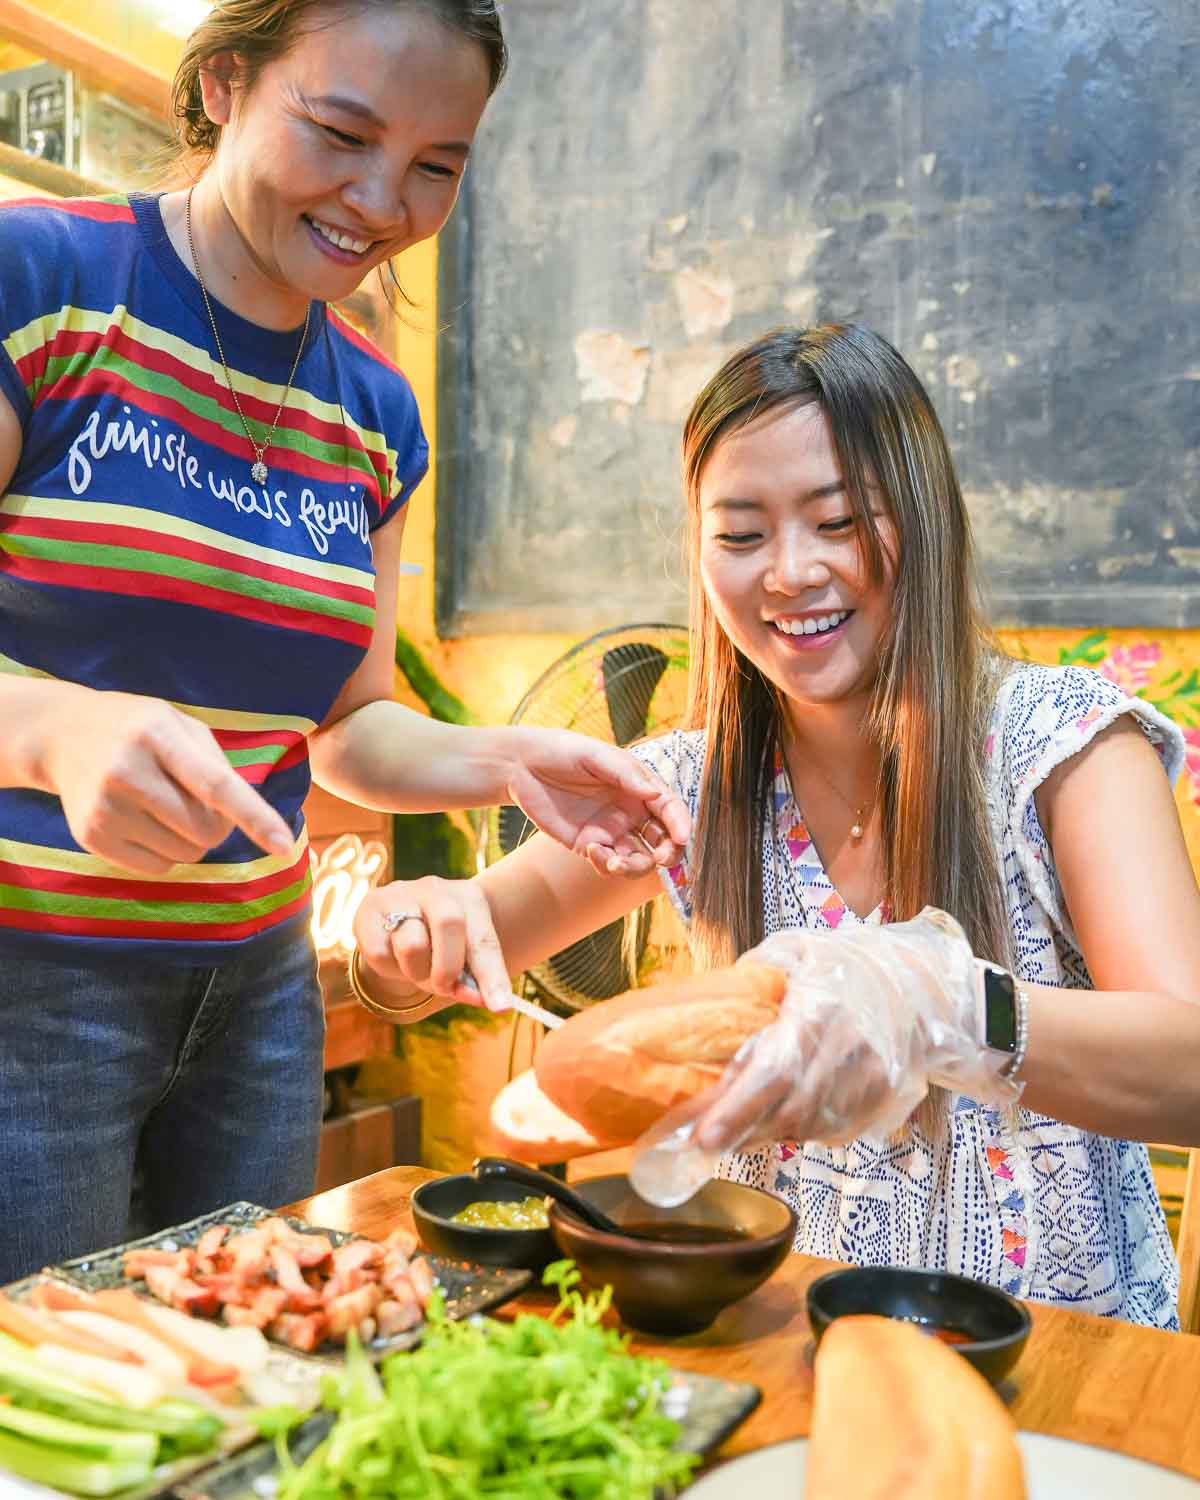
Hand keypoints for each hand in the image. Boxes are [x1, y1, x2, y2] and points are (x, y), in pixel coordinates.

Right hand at [38, 687, 295, 873]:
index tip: (284, 846)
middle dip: (218, 825)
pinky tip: (145, 821)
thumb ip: (216, 765)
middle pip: (205, 830)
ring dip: (191, 839)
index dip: (255, 817)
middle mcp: (126, 771)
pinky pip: (158, 867)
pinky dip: (166, 852)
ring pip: (185, 853)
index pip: (216, 785)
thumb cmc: (140, 730)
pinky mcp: (90, 835)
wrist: (63, 734)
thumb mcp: (179, 725)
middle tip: (199, 803)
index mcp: (157, 735)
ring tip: (166, 806)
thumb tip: (246, 818)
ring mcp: (104, 807)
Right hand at [353, 877, 509, 1008]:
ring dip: (415, 972)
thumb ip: (472, 981)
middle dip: (447, 968)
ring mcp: (401, 894)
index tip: (501, 1007)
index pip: (484, 939)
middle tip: (444, 987)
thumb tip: (487, 1002)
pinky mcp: (370, 907)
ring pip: (412, 944)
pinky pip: (380, 953)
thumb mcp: (461, 959)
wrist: (395, 922)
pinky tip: (392, 957)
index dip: (493, 976)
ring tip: (415, 968)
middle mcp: (436, 889)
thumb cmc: (438, 945)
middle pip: (449, 924)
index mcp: (469, 898)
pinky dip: (389, 968)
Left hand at [506, 728, 688, 876]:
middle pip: (663, 841)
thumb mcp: (596, 756)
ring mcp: (612, 830)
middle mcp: (632, 811)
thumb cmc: (564, 751)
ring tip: (614, 861)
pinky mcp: (589, 845)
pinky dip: (606, 864)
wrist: (523, 766)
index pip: (670, 809)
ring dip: (634, 866)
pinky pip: (608, 863)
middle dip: (668, 854)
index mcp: (640, 787)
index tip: (683, 838)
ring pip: (638, 859)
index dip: (681, 824)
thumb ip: (626, 774)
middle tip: (660, 859)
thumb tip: (654, 793)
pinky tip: (592, 851)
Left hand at [672, 910, 1021, 1155]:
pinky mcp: (885, 1100)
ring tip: (741, 1122)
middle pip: (790, 1110)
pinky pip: (834, 1130)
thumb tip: (707, 1011)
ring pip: (810, 1127)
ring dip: (770, 1131)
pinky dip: (803, 1129)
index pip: (774, 1071)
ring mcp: (875, 1080)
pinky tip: (786, 1111)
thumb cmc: (844, 963)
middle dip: (743, 1131)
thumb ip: (751, 978)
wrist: (920, 982)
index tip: (702, 1136)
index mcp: (823, 1010)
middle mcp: (853, 1050)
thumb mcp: (792, 950)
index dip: (736, 1109)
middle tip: (706, 1138)